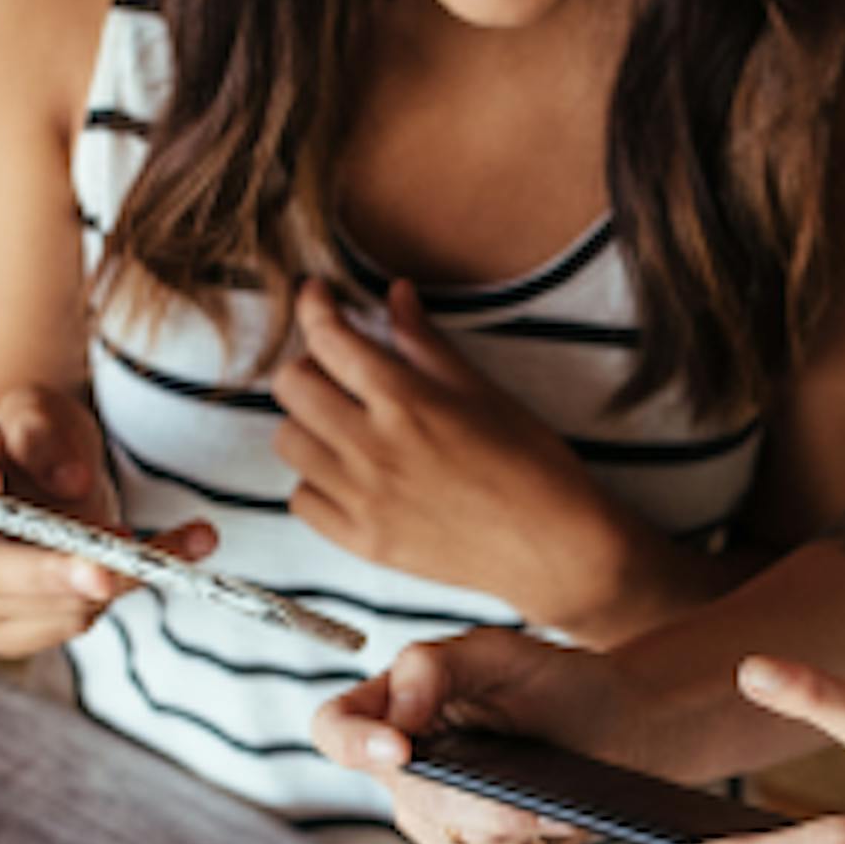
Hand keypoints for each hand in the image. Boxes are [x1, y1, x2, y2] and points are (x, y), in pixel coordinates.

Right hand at [0, 384, 215, 657]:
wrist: (51, 483)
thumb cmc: (32, 441)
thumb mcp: (37, 411)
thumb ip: (42, 433)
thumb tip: (69, 483)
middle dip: (47, 574)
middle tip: (103, 570)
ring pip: (43, 608)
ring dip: (111, 580)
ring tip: (171, 541)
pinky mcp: (11, 634)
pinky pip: (77, 621)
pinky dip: (134, 589)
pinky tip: (178, 553)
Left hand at [273, 281, 646, 632]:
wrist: (556, 549)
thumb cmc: (533, 464)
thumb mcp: (484, 392)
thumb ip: (427, 343)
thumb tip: (395, 294)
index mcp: (407, 400)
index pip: (329, 338)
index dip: (314, 306)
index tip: (317, 296)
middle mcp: (374, 448)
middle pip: (291, 387)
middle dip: (308, 366)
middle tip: (336, 372)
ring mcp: (364, 499)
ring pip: (288, 442)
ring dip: (308, 424)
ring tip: (342, 426)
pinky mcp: (364, 542)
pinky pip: (303, 500)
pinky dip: (316, 481)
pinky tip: (349, 475)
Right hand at [311, 629, 642, 843]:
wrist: (617, 728)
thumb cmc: (552, 682)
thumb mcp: (497, 652)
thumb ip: (434, 665)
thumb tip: (397, 714)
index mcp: (393, 707)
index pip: (336, 728)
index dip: (353, 742)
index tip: (400, 748)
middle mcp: (403, 767)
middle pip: (411, 798)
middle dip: (472, 800)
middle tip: (525, 792)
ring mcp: (435, 816)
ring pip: (451, 842)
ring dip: (507, 827)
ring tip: (551, 804)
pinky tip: (553, 824)